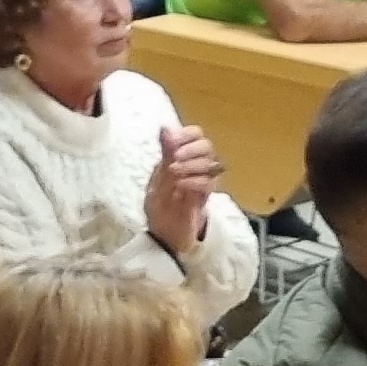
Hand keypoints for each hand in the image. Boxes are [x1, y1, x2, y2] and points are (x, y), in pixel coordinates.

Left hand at [141, 122, 220, 253]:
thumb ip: (164, 156)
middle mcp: (195, 168)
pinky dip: (195, 182)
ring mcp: (203, 182)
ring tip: (175, 178)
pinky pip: (210, 182)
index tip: (174, 143)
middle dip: (190, 150)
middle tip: (174, 162)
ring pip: (211, 162)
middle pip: (206, 145)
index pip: (195, 135)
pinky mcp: (206, 197)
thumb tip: (164, 127)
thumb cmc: (159, 210)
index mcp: (181, 160)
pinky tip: (181, 188)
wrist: (163, 238)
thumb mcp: (155, 182)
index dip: (187, 135)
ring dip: (192, 166)